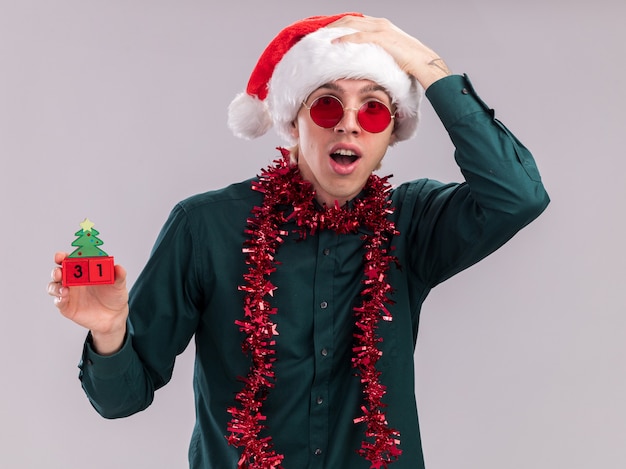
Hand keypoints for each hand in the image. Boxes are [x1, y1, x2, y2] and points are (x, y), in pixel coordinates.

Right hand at [48, 252, 128, 354]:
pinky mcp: (66, 306)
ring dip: (55, 286)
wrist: (113, 316)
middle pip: (58, 271)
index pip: (70, 259)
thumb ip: (119, 275)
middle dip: (56, 271)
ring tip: (64, 289)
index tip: (61, 256)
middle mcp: (73, 279)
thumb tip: (118, 267)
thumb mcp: (119, 285)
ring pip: (54, 286)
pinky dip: (58, 298)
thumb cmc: (114, 295)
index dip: (63, 256)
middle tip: (59, 272)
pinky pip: (58, 301)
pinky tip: (64, 297)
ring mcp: (68, 293)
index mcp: (84, 270)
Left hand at [328, 15, 451, 89]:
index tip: (328, 31)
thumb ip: (376, 51)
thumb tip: (365, 60)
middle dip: (333, 24)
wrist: (422, 61)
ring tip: (322, 36)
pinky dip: (345, 38)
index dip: (340, 24)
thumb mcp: (389, 52)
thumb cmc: (408, 60)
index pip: (355, 20)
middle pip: (350, 19)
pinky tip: (334, 43)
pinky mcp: (381, 38)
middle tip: (319, 32)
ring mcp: (380, 29)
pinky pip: (358, 37)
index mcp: (381, 25)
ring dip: (335, 29)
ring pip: (352, 24)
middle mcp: (379, 23)